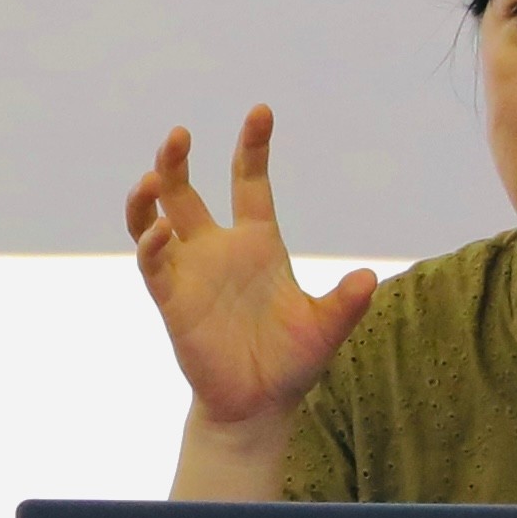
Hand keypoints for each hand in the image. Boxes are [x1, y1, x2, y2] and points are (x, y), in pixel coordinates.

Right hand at [126, 106, 375, 434]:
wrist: (259, 406)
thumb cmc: (292, 363)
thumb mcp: (327, 329)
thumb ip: (346, 303)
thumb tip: (366, 278)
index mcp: (257, 243)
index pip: (249, 182)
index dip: (253, 147)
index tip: (261, 112)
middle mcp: (218, 249)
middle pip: (187, 191)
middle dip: (178, 159)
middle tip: (181, 134)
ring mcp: (190, 272)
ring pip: (156, 219)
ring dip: (150, 196)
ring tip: (153, 176)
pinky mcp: (172, 299)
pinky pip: (154, 264)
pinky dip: (153, 245)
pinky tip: (162, 232)